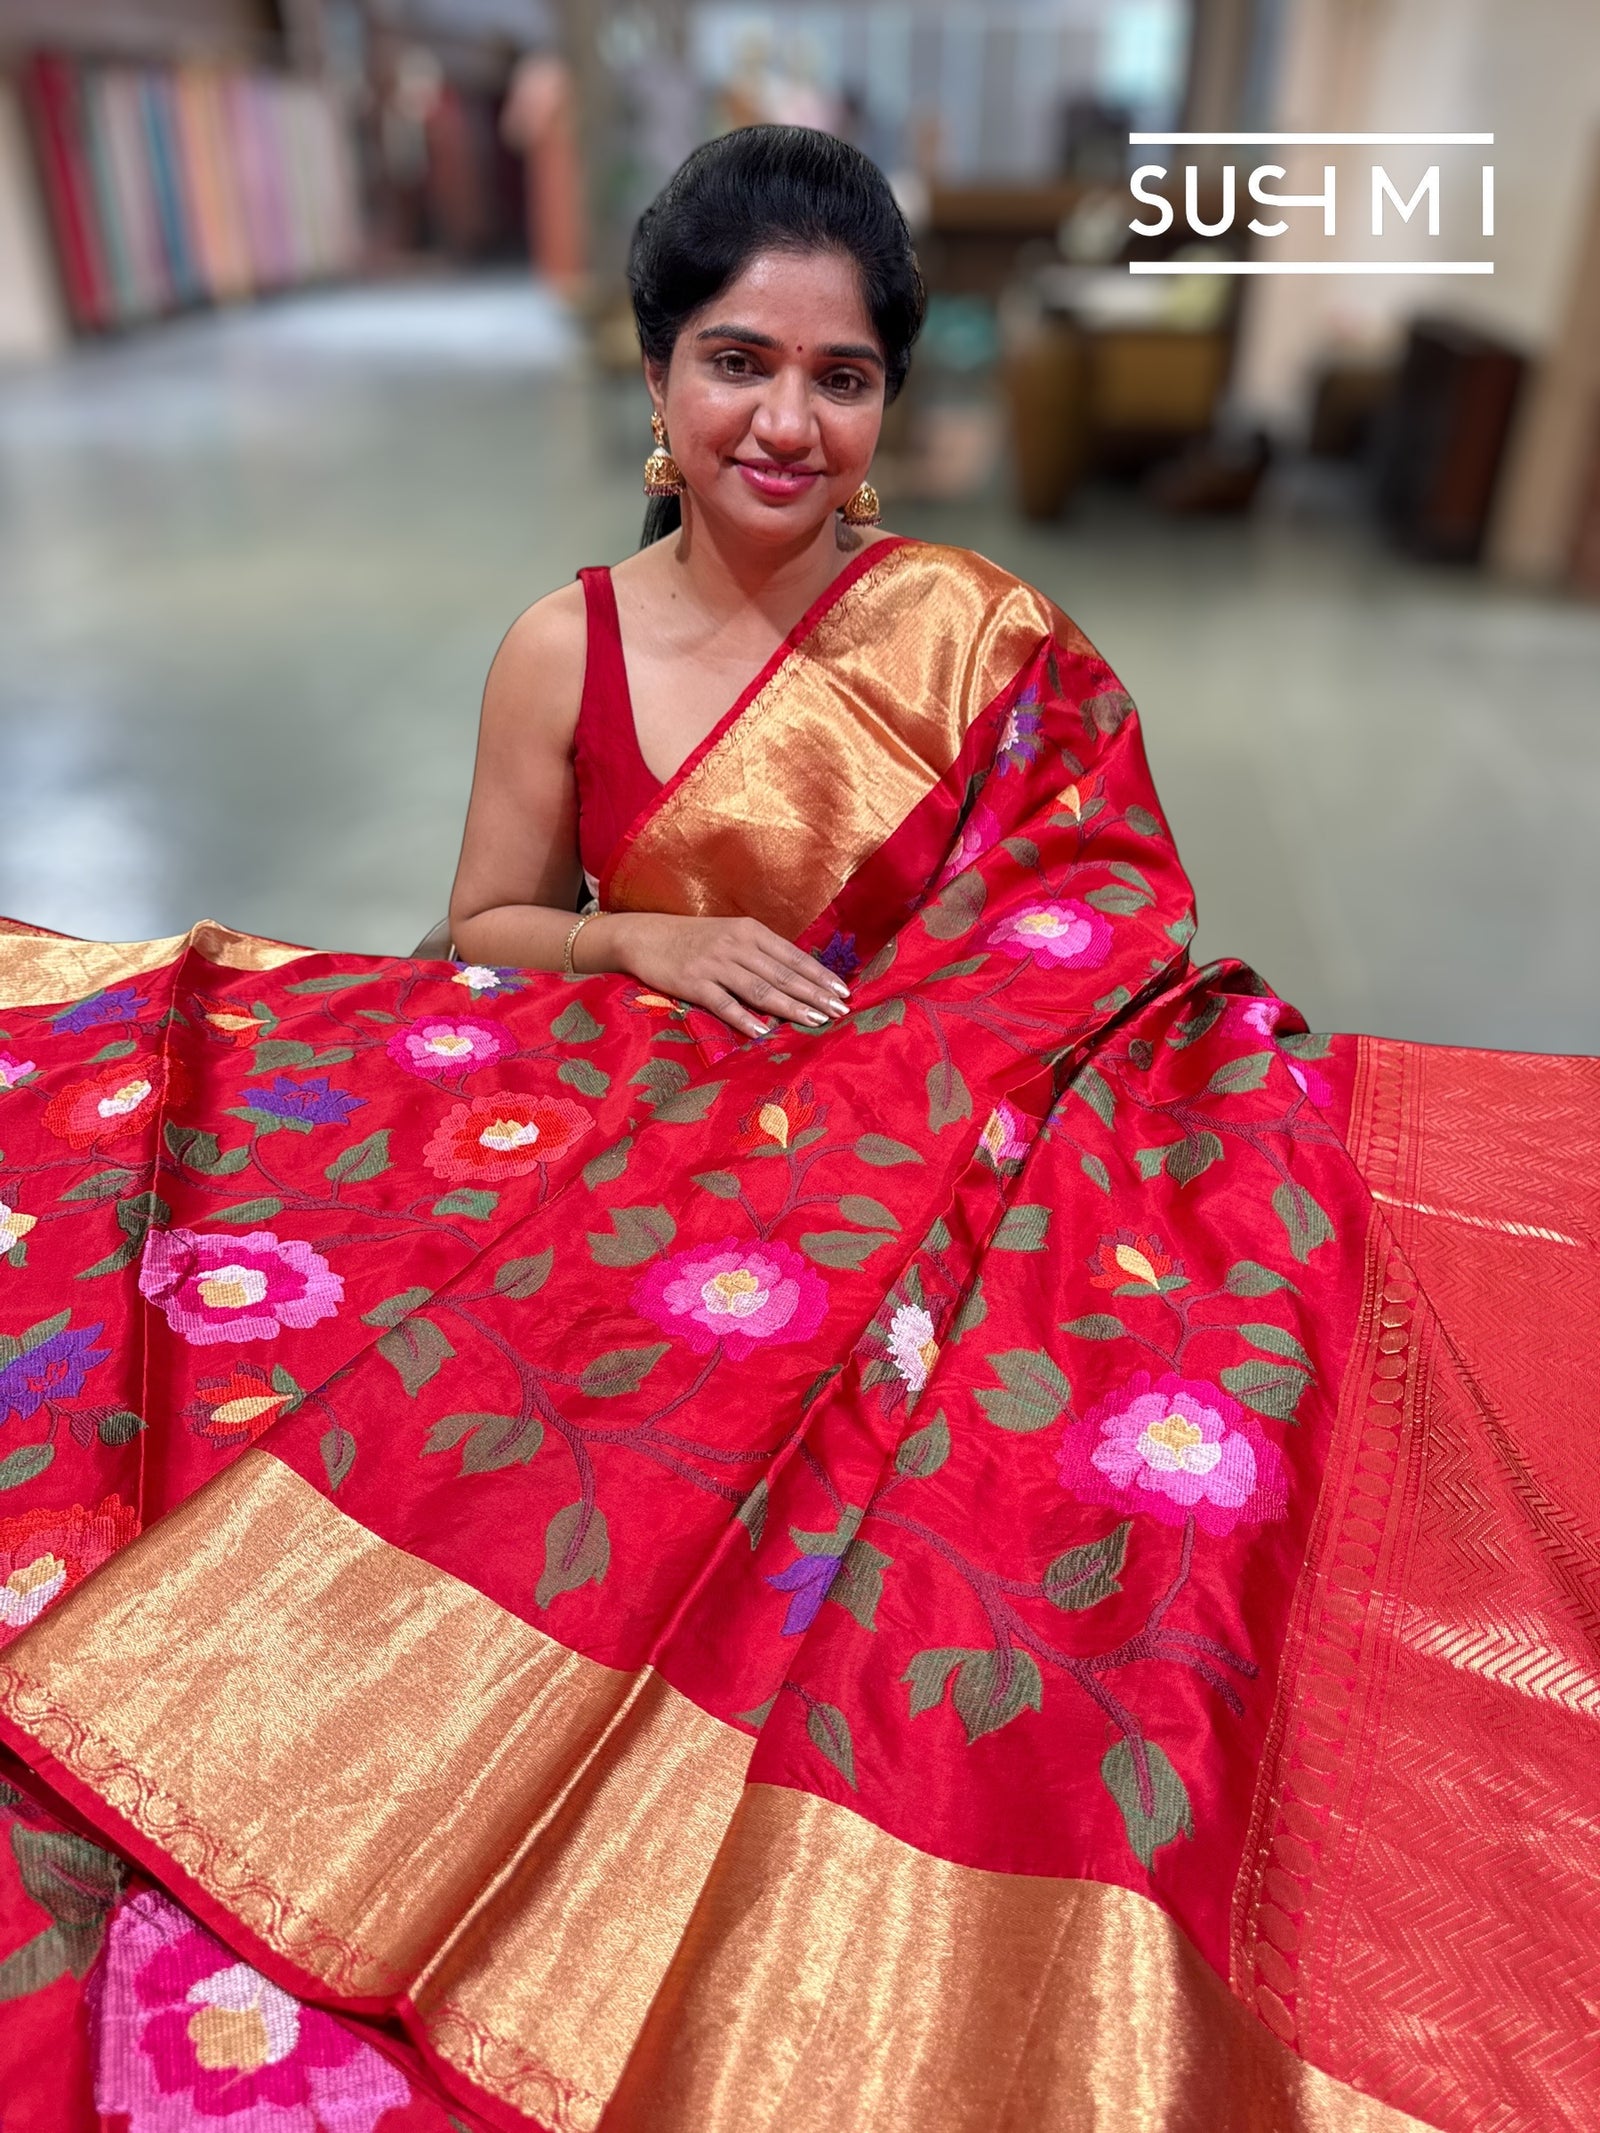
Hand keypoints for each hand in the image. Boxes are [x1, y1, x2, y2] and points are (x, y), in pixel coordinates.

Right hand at [587, 913, 849, 1038]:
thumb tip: (797, 977)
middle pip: (783, 974)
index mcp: (750, 931)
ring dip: (790, 1006)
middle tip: (839, 1010)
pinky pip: (724, 1003)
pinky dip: (744, 1018)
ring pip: (760, 988)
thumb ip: (760, 953)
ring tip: (814, 1021)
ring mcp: (715, 963)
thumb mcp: (731, 935)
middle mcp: (736, 944)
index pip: (793, 956)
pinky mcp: (693, 982)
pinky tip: (763, 1031)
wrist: (644, 936)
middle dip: (814, 994)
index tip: (842, 991)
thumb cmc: (694, 939)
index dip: (819, 975)